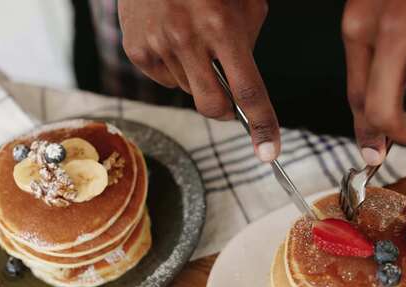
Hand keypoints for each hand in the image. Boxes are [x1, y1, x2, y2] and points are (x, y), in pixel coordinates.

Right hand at [118, 0, 279, 161]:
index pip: (248, 91)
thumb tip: (242, 85)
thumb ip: (248, 42)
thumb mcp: (245, 1)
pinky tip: (173, 41)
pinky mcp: (136, 50)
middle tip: (229, 97)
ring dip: (198, 78)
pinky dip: (175, 70)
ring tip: (194, 40)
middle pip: (212, 106)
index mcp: (221, 26)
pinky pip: (164, 79)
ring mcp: (157, 46)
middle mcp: (186, 39)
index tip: (269, 153)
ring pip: (188, 90)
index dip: (262, 125)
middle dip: (225, 111)